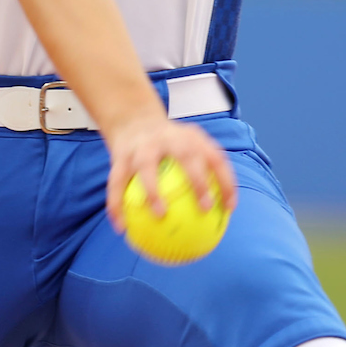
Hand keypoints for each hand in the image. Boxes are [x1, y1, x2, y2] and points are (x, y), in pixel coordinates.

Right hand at [102, 113, 236, 227]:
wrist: (134, 119)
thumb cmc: (169, 145)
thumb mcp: (188, 147)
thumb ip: (203, 175)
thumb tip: (218, 218)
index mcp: (190, 138)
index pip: (215, 157)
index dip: (226, 181)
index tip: (229, 208)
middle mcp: (168, 138)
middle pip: (186, 155)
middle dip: (198, 180)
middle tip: (205, 208)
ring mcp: (143, 145)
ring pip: (146, 166)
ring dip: (153, 191)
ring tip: (159, 215)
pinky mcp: (121, 155)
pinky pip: (117, 183)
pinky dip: (116, 206)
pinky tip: (121, 227)